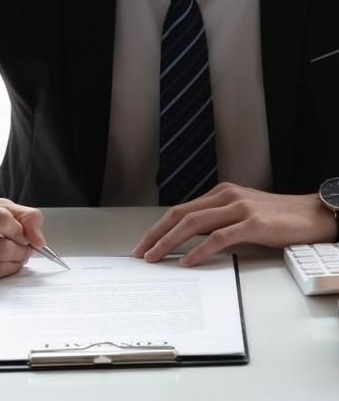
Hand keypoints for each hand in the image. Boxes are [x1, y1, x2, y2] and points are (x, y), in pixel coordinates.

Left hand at [132, 182, 337, 265]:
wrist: (315, 215)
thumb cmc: (279, 219)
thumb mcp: (242, 215)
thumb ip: (217, 223)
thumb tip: (187, 243)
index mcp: (220, 194)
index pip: (180, 210)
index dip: (157, 228)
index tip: (142, 244)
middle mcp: (226, 197)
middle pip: (180, 215)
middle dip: (155, 235)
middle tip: (140, 253)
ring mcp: (240, 208)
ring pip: (194, 224)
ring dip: (170, 243)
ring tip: (156, 258)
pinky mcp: (254, 223)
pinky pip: (219, 238)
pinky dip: (199, 251)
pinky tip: (188, 262)